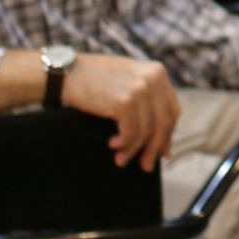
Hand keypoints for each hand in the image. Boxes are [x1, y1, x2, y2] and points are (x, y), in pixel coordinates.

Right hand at [61, 52, 179, 170]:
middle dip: (155, 148)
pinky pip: (131, 134)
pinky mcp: (124, 102)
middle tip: (146, 166)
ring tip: (121, 159)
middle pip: (164, 123)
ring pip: (146, 131)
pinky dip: (123, 144)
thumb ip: (147, 98)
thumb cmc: (94, 79)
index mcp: (158, 72)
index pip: (172, 110)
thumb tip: (162, 137)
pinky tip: (112, 145)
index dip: (168, 134)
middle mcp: (153, 78)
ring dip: (133, 150)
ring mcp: (139, 89)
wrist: (66, 73)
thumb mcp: (128, 79)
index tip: (162, 153)